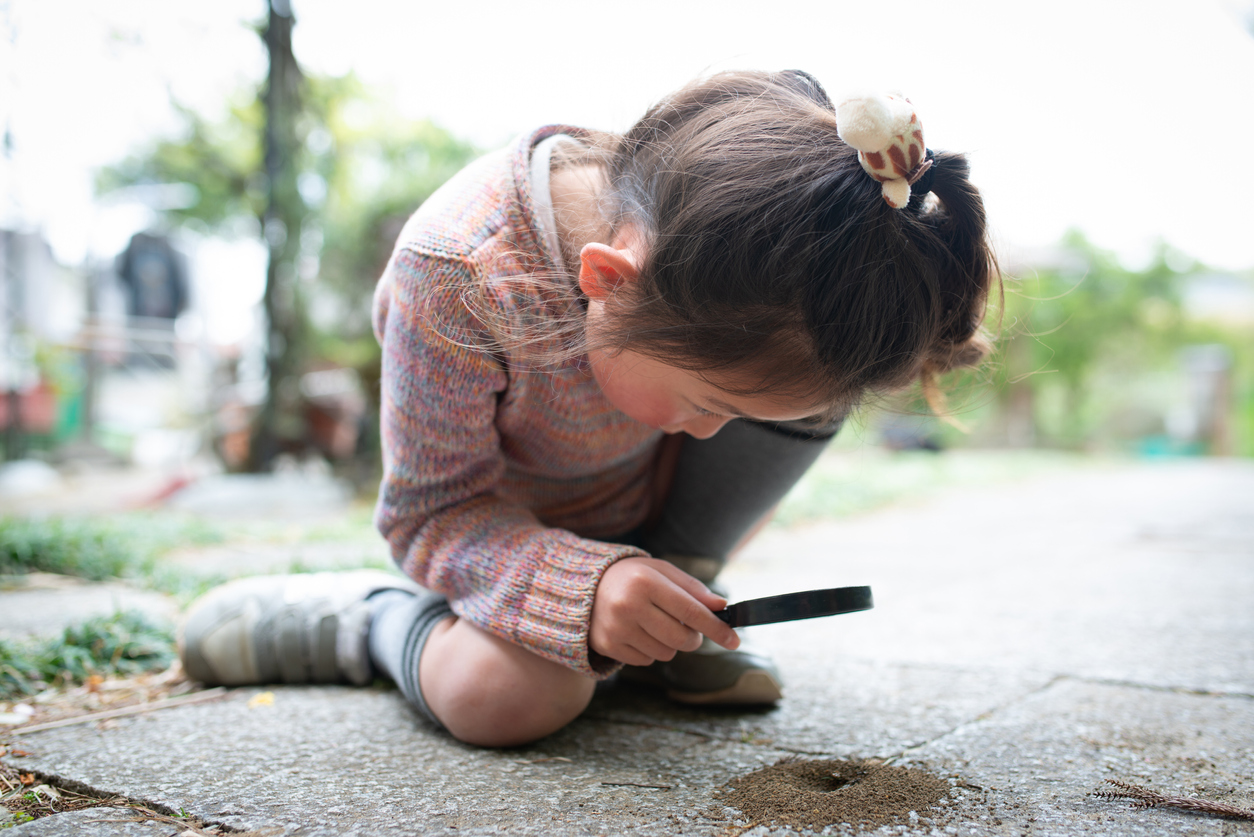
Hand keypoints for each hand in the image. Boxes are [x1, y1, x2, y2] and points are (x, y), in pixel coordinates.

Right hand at [589, 557, 740, 665]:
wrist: (584, 587)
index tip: (734, 640)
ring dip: (670, 644)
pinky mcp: (608, 646)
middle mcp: (628, 605)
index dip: (716, 628)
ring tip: (655, 624)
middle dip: (694, 638)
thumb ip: (692, 588)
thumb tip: (721, 606)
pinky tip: (638, 632)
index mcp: (646, 582)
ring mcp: (616, 628)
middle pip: (681, 639)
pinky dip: (650, 651)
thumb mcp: (661, 571)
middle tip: (690, 629)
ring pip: (665, 653)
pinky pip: (646, 661)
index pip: (691, 611)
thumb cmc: (632, 577)